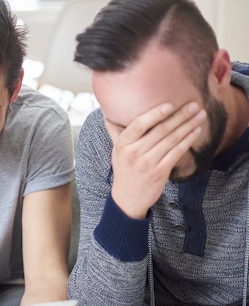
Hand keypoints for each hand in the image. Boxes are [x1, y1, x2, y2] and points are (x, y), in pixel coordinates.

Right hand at [108, 101, 205, 218]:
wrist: (128, 197)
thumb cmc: (124, 169)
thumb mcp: (116, 150)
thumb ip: (115, 131)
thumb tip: (108, 113)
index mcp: (123, 145)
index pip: (138, 126)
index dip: (155, 114)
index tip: (170, 105)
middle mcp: (134, 153)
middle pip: (160, 130)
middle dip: (179, 116)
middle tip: (194, 105)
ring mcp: (148, 163)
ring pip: (171, 140)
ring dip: (188, 125)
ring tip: (200, 114)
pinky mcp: (160, 172)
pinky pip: (177, 152)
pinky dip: (188, 140)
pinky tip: (196, 131)